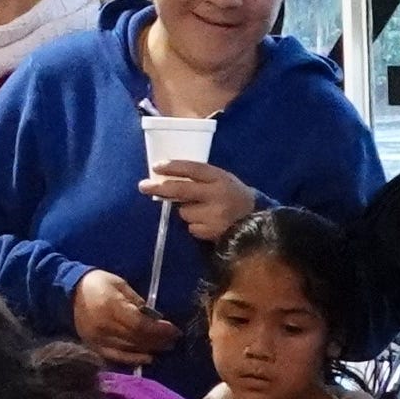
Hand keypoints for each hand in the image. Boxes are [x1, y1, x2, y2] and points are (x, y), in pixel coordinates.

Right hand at [71, 269, 175, 366]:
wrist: (68, 292)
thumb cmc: (97, 283)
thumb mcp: (120, 284)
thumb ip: (137, 302)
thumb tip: (154, 318)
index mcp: (111, 307)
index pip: (140, 325)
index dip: (159, 330)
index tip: (174, 330)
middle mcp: (104, 326)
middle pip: (136, 339)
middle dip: (158, 340)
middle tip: (173, 340)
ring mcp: (98, 339)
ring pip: (128, 349)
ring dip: (149, 350)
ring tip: (163, 347)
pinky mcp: (93, 346)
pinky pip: (116, 357)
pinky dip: (132, 359)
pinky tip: (146, 358)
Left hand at [141, 158, 257, 248]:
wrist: (256, 220)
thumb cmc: (233, 196)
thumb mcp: (222, 180)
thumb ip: (201, 178)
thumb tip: (168, 178)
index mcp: (220, 178)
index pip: (193, 169)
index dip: (174, 167)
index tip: (156, 167)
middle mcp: (217, 195)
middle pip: (182, 190)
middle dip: (160, 188)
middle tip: (143, 186)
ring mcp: (215, 215)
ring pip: (184, 212)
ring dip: (187, 211)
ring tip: (204, 211)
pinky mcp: (213, 232)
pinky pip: (192, 227)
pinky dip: (196, 225)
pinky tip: (209, 223)